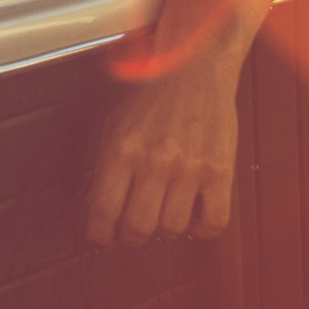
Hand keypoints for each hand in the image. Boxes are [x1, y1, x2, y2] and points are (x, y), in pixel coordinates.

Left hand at [84, 54, 238, 247]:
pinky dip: (202, 230)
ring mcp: (190, 167)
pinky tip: (193, 218)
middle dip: (130, 238)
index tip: (100, 237)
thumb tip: (88, 204)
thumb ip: (99, 166)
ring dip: (165, 231)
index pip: (104, 209)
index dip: (99, 233)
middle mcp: (154, 160)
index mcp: (122, 149)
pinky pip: (214, 221)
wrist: (192, 70)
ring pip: (174, 228)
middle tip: (130, 234)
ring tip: (162, 217)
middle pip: (138, 227)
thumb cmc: (150, 96)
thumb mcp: (111, 125)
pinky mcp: (220, 170)